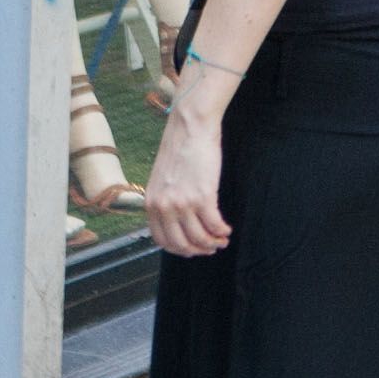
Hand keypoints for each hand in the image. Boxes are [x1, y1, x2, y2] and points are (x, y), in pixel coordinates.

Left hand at [143, 101, 230, 255]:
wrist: (190, 127)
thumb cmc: (180, 148)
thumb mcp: (162, 179)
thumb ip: (165, 199)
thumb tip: (177, 217)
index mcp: (151, 204)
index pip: (161, 240)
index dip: (179, 249)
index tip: (192, 249)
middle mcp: (164, 207)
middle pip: (180, 243)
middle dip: (198, 250)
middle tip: (211, 248)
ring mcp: (183, 203)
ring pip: (199, 237)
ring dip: (213, 243)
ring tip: (222, 239)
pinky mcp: (203, 196)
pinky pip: (213, 224)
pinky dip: (222, 231)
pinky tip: (227, 229)